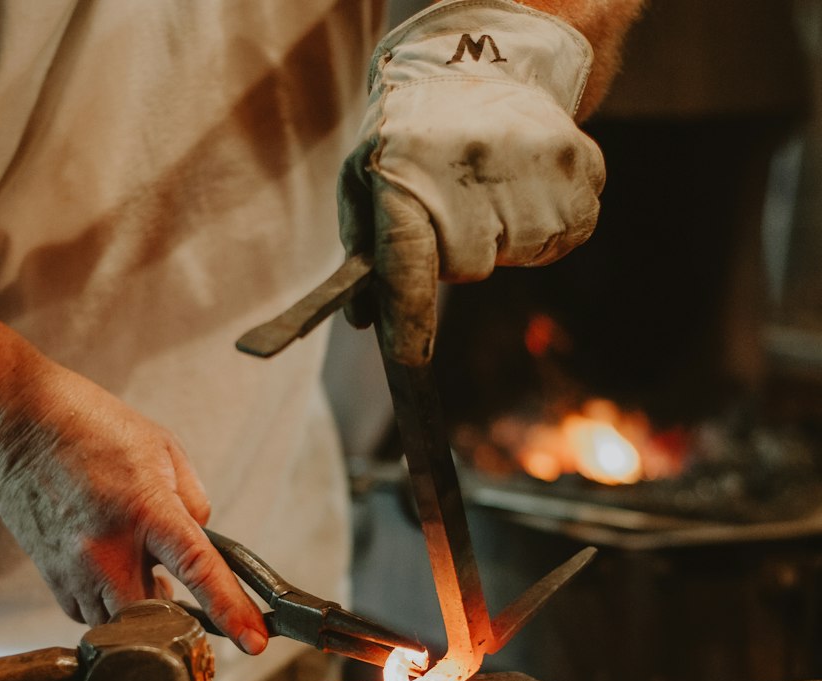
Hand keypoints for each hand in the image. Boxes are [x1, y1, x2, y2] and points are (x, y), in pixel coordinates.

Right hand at [0, 364, 268, 650]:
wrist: (14, 427)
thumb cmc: (90, 428)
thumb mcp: (163, 449)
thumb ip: (193, 501)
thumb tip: (203, 540)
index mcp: (146, 509)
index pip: (198, 569)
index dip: (231, 609)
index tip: (255, 641)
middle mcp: (107, 549)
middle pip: (158, 618)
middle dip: (176, 614)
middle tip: (177, 588)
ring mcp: (75, 569)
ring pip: (123, 623)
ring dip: (141, 608)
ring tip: (137, 568)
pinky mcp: (52, 579)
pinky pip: (91, 614)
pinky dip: (109, 602)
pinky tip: (108, 570)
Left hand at [338, 0, 604, 364]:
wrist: (489, 58)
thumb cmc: (414, 133)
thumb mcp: (366, 175)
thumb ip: (362, 249)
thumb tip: (366, 319)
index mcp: (411, 169)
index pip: (408, 264)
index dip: (409, 318)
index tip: (410, 360)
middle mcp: (472, 167)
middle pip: (470, 267)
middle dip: (459, 252)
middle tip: (456, 204)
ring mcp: (532, 166)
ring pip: (520, 252)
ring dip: (506, 235)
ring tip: (493, 184)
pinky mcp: (581, 169)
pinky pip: (565, 235)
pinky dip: (548, 223)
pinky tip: (527, 184)